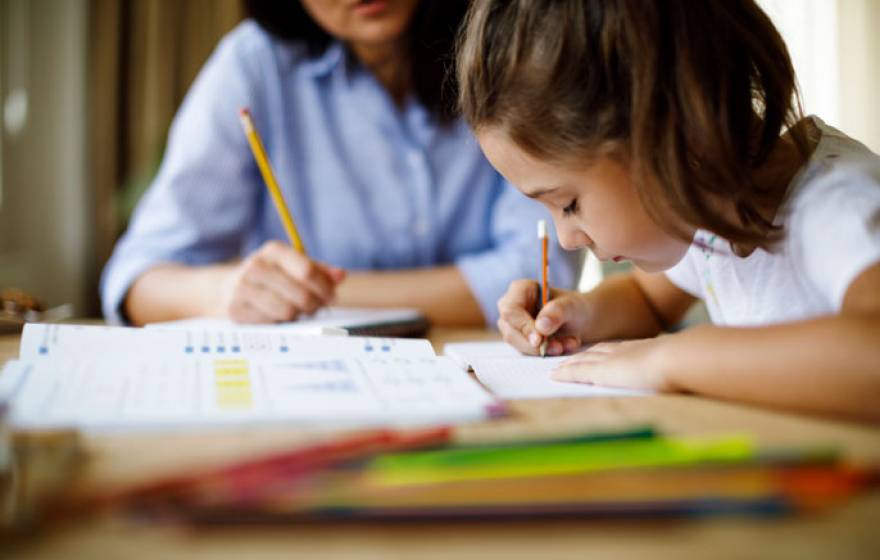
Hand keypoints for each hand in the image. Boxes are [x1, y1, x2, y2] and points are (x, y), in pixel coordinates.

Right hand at [218, 241, 345, 322]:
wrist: (226, 289)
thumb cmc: (271, 277)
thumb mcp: (293, 267)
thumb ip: (319, 270)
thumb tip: (341, 275)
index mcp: (273, 251)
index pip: (307, 270)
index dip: (325, 287)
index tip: (332, 297)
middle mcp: (256, 266)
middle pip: (301, 294)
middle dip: (314, 304)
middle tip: (315, 308)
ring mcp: (243, 288)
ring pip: (288, 311)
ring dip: (297, 315)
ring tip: (295, 311)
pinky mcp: (236, 310)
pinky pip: (271, 323)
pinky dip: (279, 323)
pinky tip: (276, 316)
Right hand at [496, 280, 588, 355]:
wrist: (581, 320)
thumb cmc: (574, 306)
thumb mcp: (571, 305)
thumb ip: (557, 312)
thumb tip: (541, 326)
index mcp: (519, 290)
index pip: (511, 311)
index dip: (523, 327)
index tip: (539, 340)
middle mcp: (511, 309)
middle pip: (511, 332)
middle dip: (535, 344)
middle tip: (558, 348)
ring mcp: (514, 327)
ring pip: (519, 346)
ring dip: (544, 350)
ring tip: (568, 344)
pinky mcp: (521, 342)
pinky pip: (529, 353)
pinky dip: (548, 353)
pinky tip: (566, 345)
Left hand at [551, 337, 676, 391]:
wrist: (678, 358)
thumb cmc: (688, 364)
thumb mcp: (683, 363)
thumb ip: (679, 367)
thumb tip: (693, 373)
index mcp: (643, 350)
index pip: (617, 350)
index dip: (604, 353)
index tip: (596, 355)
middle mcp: (623, 351)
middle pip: (596, 352)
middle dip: (582, 356)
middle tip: (568, 359)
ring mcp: (611, 361)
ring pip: (583, 361)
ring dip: (569, 364)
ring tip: (557, 368)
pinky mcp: (601, 372)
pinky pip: (577, 372)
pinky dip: (565, 373)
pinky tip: (554, 375)